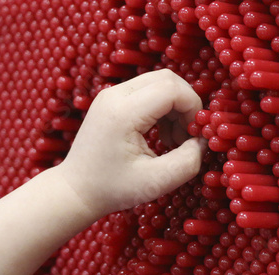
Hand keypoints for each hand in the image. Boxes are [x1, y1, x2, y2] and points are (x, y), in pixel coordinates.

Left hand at [57, 69, 206, 217]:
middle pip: (167, 79)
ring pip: (158, 83)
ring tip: (174, 140)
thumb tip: (202, 141)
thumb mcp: (157, 182)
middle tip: (187, 136)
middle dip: (186, 105)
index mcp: (123, 112)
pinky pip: (147, 91)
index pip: (172, 89)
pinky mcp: (112, 100)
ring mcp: (111, 95)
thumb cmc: (113, 189)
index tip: (195, 136)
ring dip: (175, 107)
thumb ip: (188, 161)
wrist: (76, 191)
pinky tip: (162, 134)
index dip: (193, 108)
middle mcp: (115, 95)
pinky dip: (163, 108)